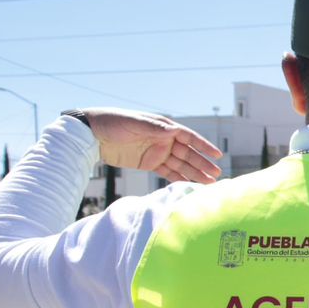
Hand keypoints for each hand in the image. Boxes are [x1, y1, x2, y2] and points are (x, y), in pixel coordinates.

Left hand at [83, 109, 223, 183]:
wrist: (91, 134)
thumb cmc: (113, 122)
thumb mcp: (134, 123)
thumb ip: (155, 128)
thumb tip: (175, 131)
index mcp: (163, 127)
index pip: (188, 137)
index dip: (203, 146)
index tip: (217, 155)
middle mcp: (164, 140)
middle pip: (188, 153)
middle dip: (203, 164)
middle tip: (217, 175)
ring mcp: (157, 152)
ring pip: (181, 165)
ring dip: (194, 173)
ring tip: (208, 184)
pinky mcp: (149, 164)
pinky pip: (167, 172)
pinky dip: (179, 178)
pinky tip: (189, 185)